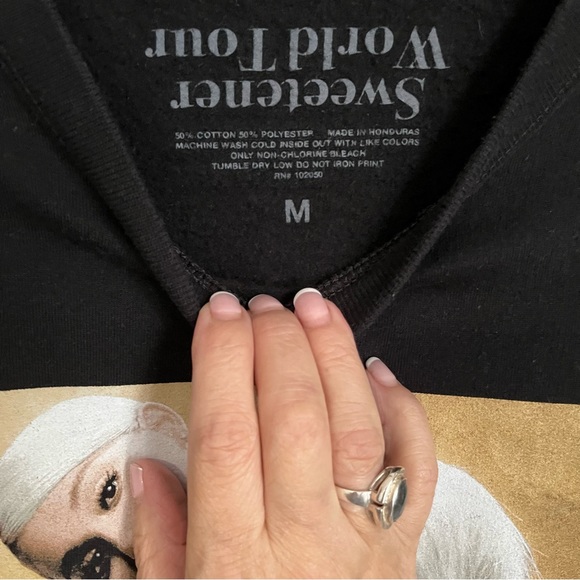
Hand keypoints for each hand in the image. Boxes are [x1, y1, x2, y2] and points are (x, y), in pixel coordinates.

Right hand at [131, 289, 436, 577]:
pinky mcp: (407, 539)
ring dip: (336, 354)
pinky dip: (402, 407)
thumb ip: (163, 540)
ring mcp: (368, 537)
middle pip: (296, 416)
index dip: (222, 361)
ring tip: (315, 307)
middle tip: (263, 304)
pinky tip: (376, 368)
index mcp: (237, 559)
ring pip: (357, 426)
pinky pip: (417, 463)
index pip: (227, 435)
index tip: (217, 312)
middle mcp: (308, 540)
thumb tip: (152, 462)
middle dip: (278, 343)